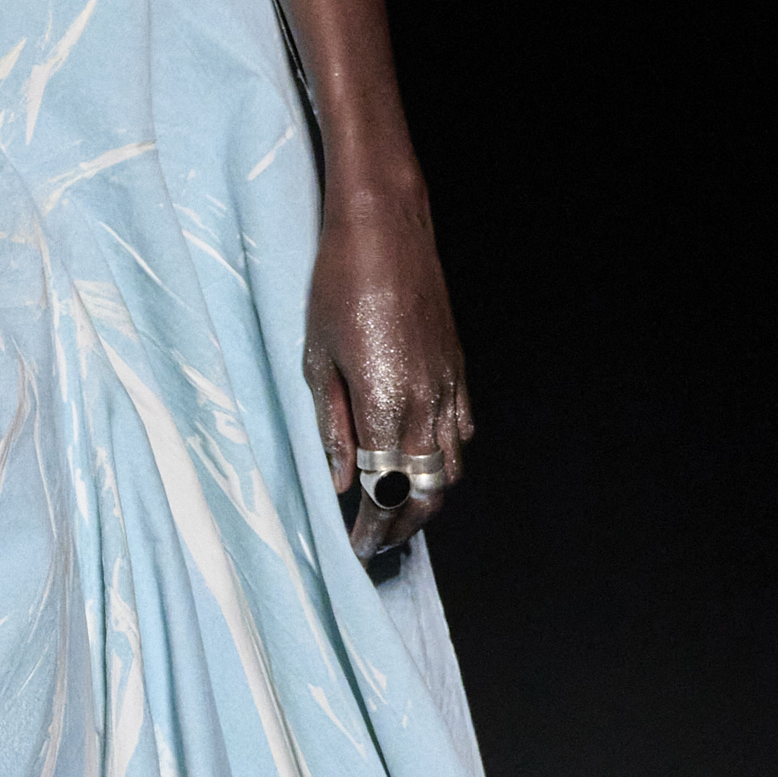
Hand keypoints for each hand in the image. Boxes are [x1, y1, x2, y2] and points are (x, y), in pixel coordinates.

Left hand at [302, 170, 472, 564]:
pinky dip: (444, 459)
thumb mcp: (316, 361)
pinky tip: (419, 463)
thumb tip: (343, 482)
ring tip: (394, 510)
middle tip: (375, 541)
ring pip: (450, 468)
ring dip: (425, 497)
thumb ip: (333, 428)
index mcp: (386, 404)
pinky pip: (461, 431)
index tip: (357, 551)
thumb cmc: (338, 285)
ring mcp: (449, 385)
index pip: (385, 493)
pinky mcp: (458, 367)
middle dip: (401, 526)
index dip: (373, 530)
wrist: (385, 225)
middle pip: (426, 492)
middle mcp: (426, 402)